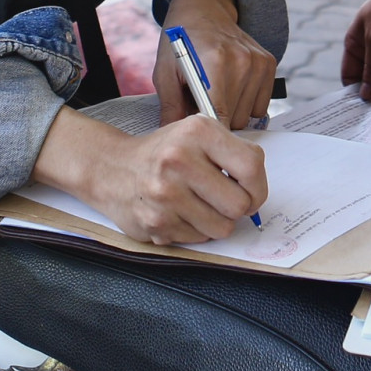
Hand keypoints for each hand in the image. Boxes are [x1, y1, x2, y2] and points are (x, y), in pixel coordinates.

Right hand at [31, 107, 266, 243]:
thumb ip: (232, 153)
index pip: (252, 166)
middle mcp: (179, 160)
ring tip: (198, 204)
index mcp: (197, 132)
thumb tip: (258, 190)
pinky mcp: (156, 222)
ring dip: (216, 221)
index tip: (250, 190)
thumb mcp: (197, 133)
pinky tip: (179, 212)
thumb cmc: (164, 151)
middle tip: (223, 199)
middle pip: (239, 204)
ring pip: (222, 228)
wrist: (112, 168)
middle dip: (238, 207)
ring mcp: (165, 194)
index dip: (258, 186)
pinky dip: (195, 230)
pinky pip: (199, 239)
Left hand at [154, 0, 276, 128]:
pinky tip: (231, 88)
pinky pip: (261, 104)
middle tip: (202, 105)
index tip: (200, 137)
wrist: (203, 9)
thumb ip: (170, 107)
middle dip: (218, 120)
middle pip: (235, 119)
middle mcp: (242, 61)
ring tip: (216, 93)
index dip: (208, 131)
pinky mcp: (269, 63)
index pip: (219, 115)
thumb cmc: (180, 42)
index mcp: (214, 62)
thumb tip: (173, 139)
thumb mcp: (164, 72)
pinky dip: (246, 103)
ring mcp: (258, 62)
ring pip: (249, 114)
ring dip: (232, 111)